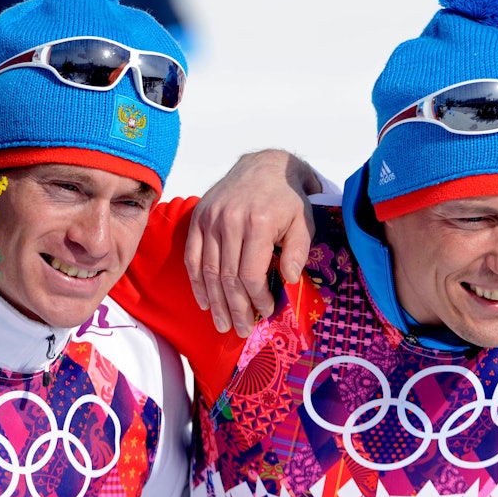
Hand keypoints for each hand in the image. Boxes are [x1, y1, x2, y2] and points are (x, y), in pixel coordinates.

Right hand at [185, 149, 320, 336]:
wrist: (265, 166)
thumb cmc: (288, 198)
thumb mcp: (304, 220)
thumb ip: (299, 250)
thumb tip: (289, 280)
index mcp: (258, 222)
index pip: (250, 273)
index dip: (256, 298)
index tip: (266, 311)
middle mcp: (230, 221)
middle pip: (226, 276)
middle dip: (234, 308)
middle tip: (239, 330)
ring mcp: (210, 219)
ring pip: (207, 270)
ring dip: (215, 302)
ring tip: (222, 324)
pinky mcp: (198, 218)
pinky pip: (192, 256)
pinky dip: (197, 282)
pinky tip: (205, 301)